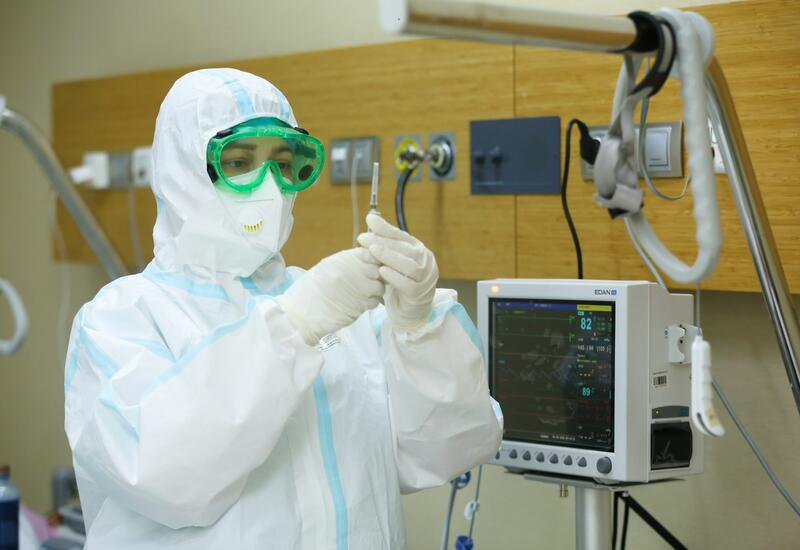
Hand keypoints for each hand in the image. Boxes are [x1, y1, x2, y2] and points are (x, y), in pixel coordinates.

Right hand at [276, 247, 384, 344]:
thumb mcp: (326, 268)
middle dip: (377, 276)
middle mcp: (352, 271)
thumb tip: (366, 260)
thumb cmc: (310, 292)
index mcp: (342, 260)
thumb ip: (347, 263)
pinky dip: (370, 303)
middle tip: (369, 282)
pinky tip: (359, 305)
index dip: (373, 261)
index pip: (370, 253)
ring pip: (380, 287)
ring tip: (363, 295)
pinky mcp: (359, 306)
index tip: (370, 267)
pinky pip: (374, 301)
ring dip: (375, 291)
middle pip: (378, 270)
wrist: (300, 314)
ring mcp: (357, 288)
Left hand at [357, 213, 437, 331]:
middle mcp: (425, 261)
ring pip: (409, 266)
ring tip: (372, 251)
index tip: (369, 221)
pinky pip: (408, 284)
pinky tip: (382, 271)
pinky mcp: (419, 294)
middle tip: (364, 238)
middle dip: (383, 242)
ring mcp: (425, 278)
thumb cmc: (400, 279)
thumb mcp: (392, 258)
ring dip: (389, 257)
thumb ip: (384, 240)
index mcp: (418, 249)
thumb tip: (370, 217)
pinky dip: (395, 277)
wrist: (412, 307)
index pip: (402, 236)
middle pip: (405, 250)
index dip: (385, 229)